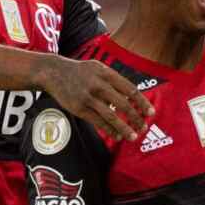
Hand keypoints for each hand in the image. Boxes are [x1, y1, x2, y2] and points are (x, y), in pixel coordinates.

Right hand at [38, 57, 153, 141]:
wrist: (54, 72)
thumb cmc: (80, 71)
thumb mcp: (98, 68)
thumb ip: (114, 80)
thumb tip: (131, 97)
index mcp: (106, 73)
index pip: (130, 90)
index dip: (142, 102)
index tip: (150, 112)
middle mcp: (98, 85)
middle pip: (122, 104)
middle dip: (135, 118)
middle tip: (144, 127)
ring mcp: (88, 97)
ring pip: (111, 116)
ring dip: (124, 128)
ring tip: (133, 136)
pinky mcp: (78, 108)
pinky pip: (97, 121)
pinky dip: (109, 130)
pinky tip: (116, 135)